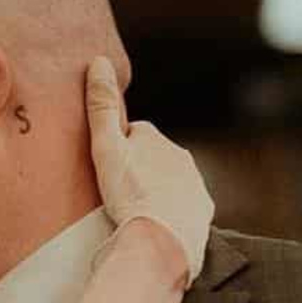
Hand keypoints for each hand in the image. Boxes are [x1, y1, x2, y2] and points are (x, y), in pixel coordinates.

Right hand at [85, 57, 212, 284]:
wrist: (160, 241)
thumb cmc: (129, 195)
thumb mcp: (105, 149)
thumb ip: (101, 108)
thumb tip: (99, 60)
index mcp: (155, 138)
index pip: (133, 135)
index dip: (117, 151)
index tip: (106, 170)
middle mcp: (180, 156)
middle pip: (153, 159)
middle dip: (139, 170)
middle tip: (117, 194)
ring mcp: (194, 184)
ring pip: (169, 182)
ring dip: (154, 191)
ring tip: (134, 213)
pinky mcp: (202, 211)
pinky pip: (183, 207)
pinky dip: (171, 212)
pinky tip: (155, 226)